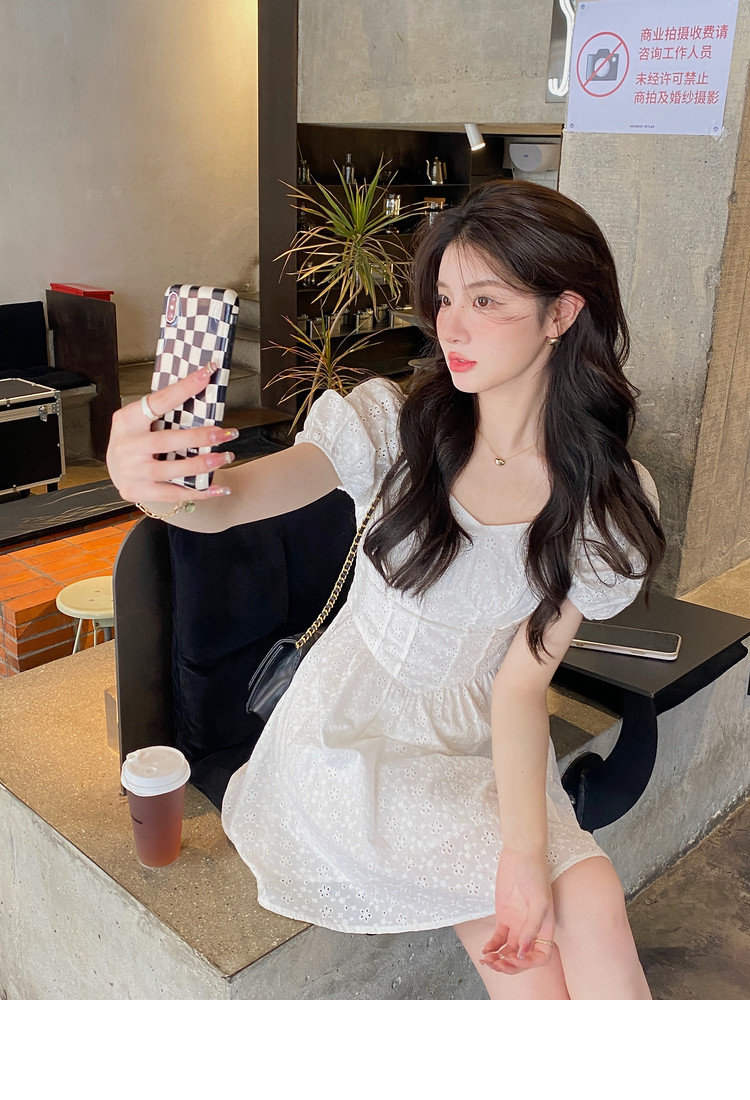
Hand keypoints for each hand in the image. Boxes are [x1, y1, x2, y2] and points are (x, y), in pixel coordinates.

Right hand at [106, 364, 237, 502]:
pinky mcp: (138, 491)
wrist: (117, 471)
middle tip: (226, 433)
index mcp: (127, 420)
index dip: (184, 388)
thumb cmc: (136, 440)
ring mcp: (131, 471)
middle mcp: (127, 446)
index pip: (159, 401)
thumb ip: (164, 412)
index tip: (207, 374)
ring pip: (172, 470)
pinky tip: (220, 489)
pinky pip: (174, 494)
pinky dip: (200, 492)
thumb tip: (203, 389)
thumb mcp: (140, 421)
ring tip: (225, 457)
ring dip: (202, 464)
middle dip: (199, 437)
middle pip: (167, 441)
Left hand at [481, 847, 555, 974]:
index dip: (529, 962)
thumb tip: (523, 950)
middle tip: (497, 964)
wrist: (520, 853)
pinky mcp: (504, 917)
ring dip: (499, 959)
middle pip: (522, 957)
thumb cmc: (534, 873)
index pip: (541, 956)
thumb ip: (532, 926)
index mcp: (545, 928)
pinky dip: (492, 947)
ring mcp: (517, 923)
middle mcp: (531, 929)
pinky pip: (498, 939)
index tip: (515, 958)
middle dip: (510, 965)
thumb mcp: (538, 900)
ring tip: (488, 960)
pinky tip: (486, 950)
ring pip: (509, 951)